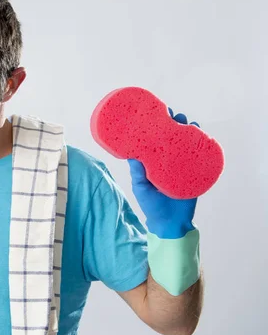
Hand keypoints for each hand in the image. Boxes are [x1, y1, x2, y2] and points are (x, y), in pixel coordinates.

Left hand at [128, 109, 198, 238]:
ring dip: (189, 131)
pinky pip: (200, 157)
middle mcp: (168, 159)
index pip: (156, 138)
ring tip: (189, 123)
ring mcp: (182, 165)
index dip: (156, 125)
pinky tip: (203, 138)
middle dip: (175, 123)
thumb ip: (138, 173)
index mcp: (154, 160)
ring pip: (187, 143)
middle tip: (174, 114)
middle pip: (173, 137)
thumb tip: (132, 156)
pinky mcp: (195, 173)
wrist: (170, 223)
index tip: (155, 112)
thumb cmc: (151, 205)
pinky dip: (202, 146)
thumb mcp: (141, 187)